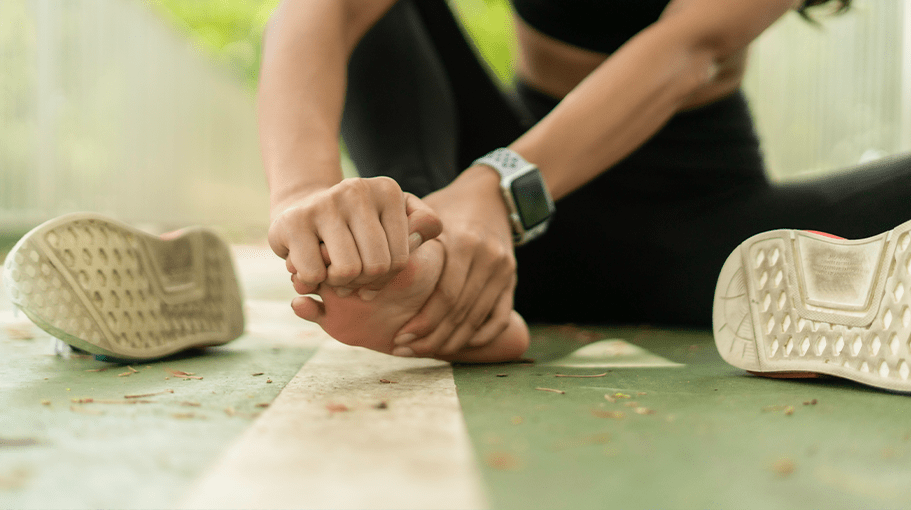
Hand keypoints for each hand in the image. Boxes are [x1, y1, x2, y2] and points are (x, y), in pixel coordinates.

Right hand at [268, 177, 441, 295]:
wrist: (302, 211)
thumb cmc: (357, 225)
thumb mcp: (394, 220)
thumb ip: (421, 225)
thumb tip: (425, 231)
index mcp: (388, 190)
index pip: (400, 259)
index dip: (386, 278)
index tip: (373, 270)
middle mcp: (357, 190)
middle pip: (376, 267)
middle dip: (363, 282)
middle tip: (352, 275)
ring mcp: (324, 203)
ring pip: (347, 271)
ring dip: (338, 282)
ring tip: (333, 269)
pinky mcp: (293, 221)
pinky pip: (314, 274)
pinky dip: (312, 279)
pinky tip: (309, 263)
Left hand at [391, 166, 516, 356]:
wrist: (491, 195)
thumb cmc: (446, 207)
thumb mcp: (424, 214)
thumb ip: (402, 239)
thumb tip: (362, 270)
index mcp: (463, 243)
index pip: (445, 296)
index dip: (423, 323)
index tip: (399, 339)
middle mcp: (486, 257)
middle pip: (460, 312)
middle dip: (431, 338)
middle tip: (404, 350)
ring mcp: (502, 269)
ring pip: (476, 319)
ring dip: (451, 342)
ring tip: (424, 351)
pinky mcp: (511, 278)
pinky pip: (499, 317)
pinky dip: (480, 336)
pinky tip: (457, 346)